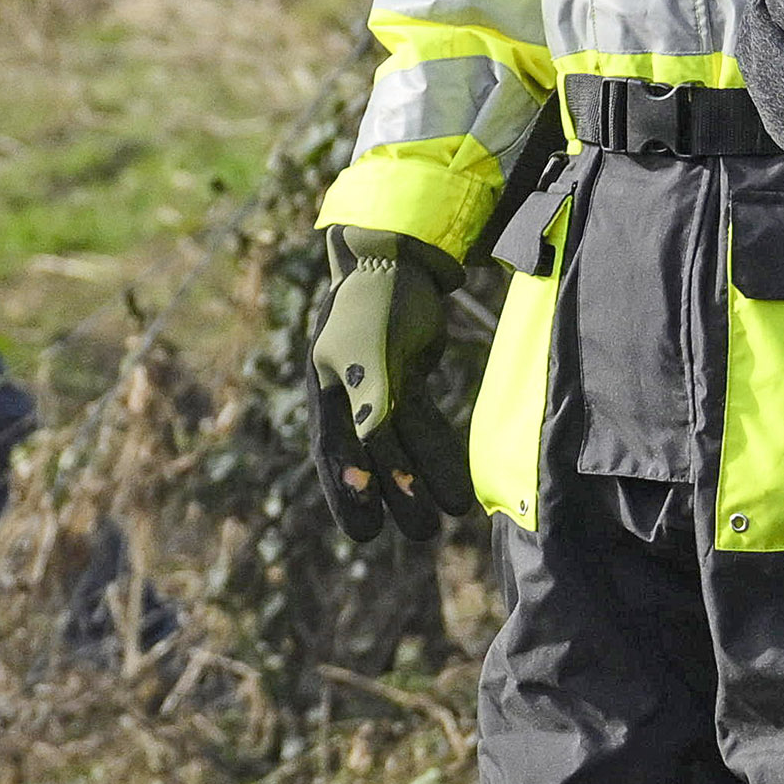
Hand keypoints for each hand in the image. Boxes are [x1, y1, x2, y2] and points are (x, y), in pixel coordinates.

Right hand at [306, 239, 475, 535]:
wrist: (400, 249)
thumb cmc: (378, 293)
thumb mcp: (372, 346)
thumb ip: (373, 396)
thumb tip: (374, 445)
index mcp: (326, 383)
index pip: (335, 448)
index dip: (350, 490)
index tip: (366, 534)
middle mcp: (346, 390)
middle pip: (368, 454)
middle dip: (393, 495)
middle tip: (421, 534)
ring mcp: (377, 383)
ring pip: (401, 442)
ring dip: (423, 478)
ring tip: (447, 518)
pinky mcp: (406, 375)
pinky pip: (423, 420)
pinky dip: (439, 449)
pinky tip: (456, 478)